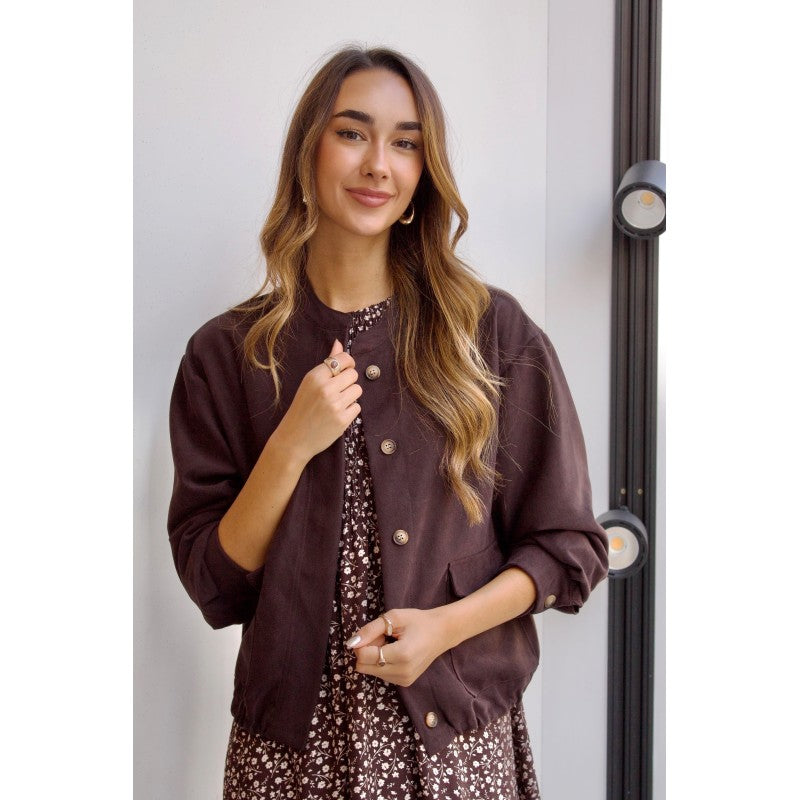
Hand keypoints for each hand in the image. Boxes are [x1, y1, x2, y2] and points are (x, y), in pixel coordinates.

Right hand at [272, 339, 361, 464]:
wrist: (294, 438)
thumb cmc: (302, 408)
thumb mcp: (309, 383)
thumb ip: (327, 363)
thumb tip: (339, 343)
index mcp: (315, 376)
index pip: (344, 359)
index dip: (348, 364)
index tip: (344, 371)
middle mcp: (326, 389)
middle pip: (353, 375)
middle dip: (348, 382)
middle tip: (337, 391)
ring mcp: (335, 405)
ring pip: (358, 390)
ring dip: (350, 396)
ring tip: (336, 403)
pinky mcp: (342, 420)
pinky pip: (357, 407)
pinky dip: (350, 410)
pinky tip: (337, 414)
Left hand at [346, 607, 455, 686]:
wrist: (442, 633)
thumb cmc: (418, 621)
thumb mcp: (394, 617)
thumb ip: (370, 629)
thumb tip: (351, 643)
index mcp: (401, 655)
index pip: (364, 657)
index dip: (363, 643)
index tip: (375, 632)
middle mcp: (402, 672)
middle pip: (364, 667)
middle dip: (367, 650)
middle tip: (383, 637)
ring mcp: (404, 680)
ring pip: (370, 671)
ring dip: (374, 657)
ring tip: (391, 644)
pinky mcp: (404, 683)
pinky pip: (380, 674)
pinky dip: (382, 663)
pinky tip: (395, 652)